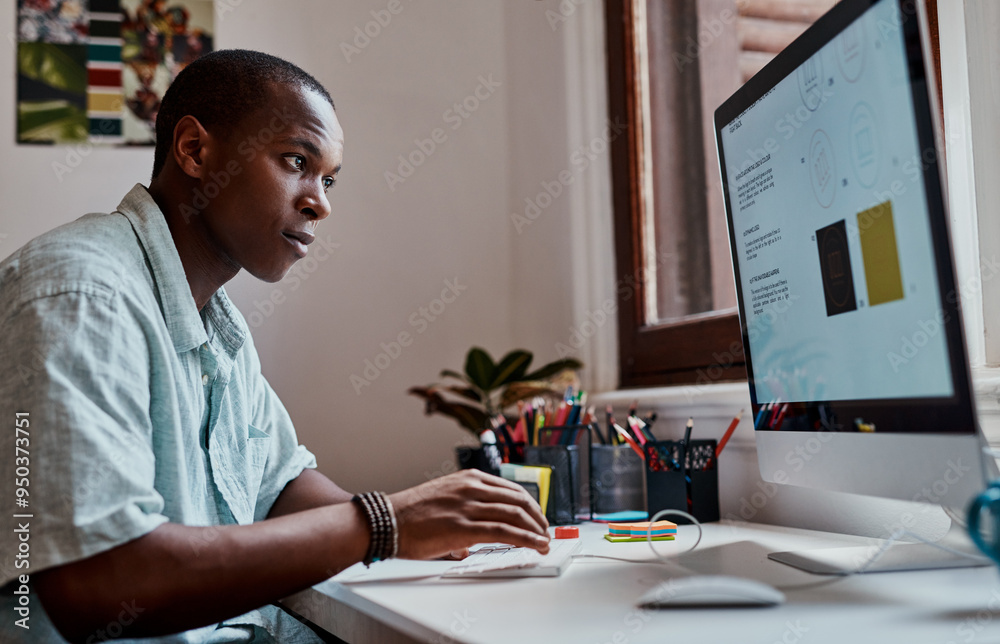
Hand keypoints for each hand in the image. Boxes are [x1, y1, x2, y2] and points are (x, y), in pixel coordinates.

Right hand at [389, 469, 549, 559]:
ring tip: (544, 542)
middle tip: (544, 530)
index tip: (537, 516)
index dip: (530, 504)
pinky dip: (526, 539)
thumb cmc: (409, 514)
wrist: (386, 521)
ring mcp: (469, 507)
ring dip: (536, 530)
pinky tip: (536, 545)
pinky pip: (505, 532)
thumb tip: (471, 541)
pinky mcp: (465, 528)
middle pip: (519, 500)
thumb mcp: (442, 498)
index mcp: (468, 478)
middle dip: (537, 517)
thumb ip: (462, 510)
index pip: (511, 488)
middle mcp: (472, 488)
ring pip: (516, 515)